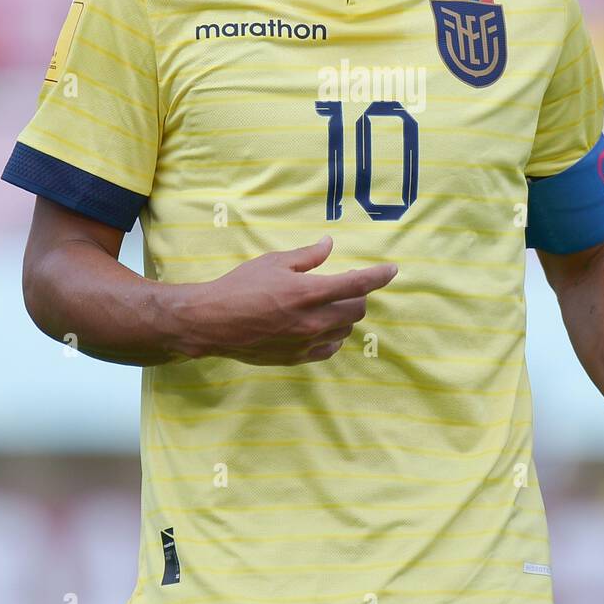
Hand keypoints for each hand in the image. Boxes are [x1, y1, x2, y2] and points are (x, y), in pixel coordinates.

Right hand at [173, 234, 397, 365]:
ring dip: (345, 314)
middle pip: (356, 309)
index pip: (357, 285)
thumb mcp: (274, 263)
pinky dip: (333, 335)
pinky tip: (322, 325)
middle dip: (358, 295)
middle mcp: (312, 320)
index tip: (392, 270)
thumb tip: (329, 245)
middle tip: (345, 284)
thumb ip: (307, 256)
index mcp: (308, 292)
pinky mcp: (297, 358)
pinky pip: (330, 348)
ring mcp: (306, 342)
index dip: (379, 276)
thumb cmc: (240, 286)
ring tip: (329, 303)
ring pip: (345, 329)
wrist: (212, 322)